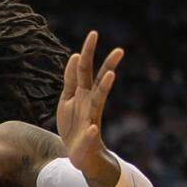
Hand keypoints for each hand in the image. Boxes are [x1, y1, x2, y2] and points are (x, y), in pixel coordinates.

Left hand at [56, 31, 123, 186]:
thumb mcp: (67, 99)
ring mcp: (91, 119)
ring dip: (104, 88)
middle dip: (108, 65)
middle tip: (119, 50)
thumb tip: (75, 56)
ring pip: (99, 101)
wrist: (78, 152)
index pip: (86, 68)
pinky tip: (91, 129)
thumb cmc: (73, 124)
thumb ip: (70, 80)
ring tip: (110, 75)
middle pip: (99, 81)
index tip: (94, 33)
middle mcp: (90, 102)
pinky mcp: (88, 138)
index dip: (88, 52)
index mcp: (83, 92)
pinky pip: (90, 134)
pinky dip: (90, 132)